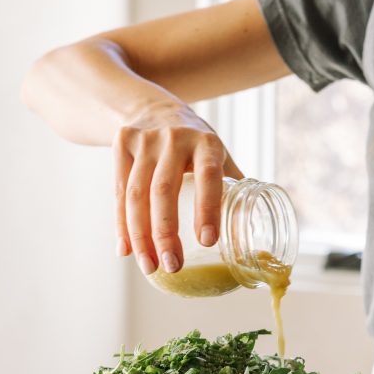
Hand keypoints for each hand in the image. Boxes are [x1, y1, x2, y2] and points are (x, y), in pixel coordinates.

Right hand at [114, 104, 242, 275]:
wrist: (153, 107)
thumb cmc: (194, 143)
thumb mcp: (217, 154)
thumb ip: (233, 187)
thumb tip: (254, 233)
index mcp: (207, 143)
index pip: (208, 175)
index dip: (208, 208)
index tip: (208, 242)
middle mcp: (175, 138)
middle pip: (163, 191)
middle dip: (165, 233)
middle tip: (172, 266)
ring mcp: (145, 140)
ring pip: (136, 195)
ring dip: (141, 236)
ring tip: (149, 266)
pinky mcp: (122, 144)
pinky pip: (118, 192)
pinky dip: (121, 225)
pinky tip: (126, 250)